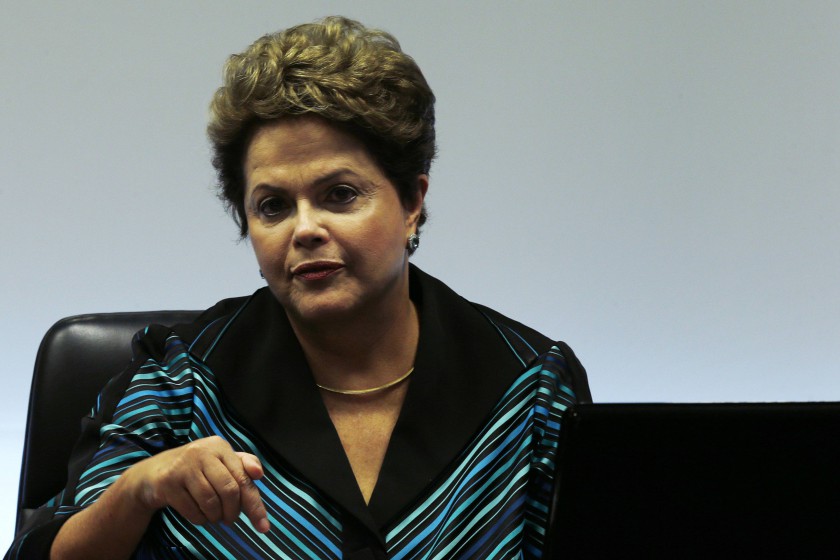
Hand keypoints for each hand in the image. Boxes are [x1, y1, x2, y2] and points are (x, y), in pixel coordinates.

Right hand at [125, 435, 269, 532]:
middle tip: (230, 520)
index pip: (244, 478)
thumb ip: (243, 466)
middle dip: (233, 512)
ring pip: (210, 502)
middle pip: (229, 490)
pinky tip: (198, 514)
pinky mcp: (168, 482)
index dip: (255, 504)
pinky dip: (199, 519)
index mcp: (219, 446)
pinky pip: (192, 510)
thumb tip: (259, 473)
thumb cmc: (196, 469)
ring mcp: (183, 466)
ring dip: (215, 516)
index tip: (263, 526)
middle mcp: (202, 451)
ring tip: (213, 516)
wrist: (153, 473)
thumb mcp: (220, 462)